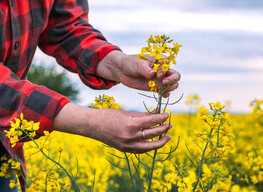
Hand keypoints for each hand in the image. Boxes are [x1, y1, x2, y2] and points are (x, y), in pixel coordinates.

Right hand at [53, 103, 171, 152]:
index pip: (152, 121)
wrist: (92, 125)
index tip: (167, 115)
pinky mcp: (124, 150)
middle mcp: (130, 136)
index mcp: (131, 124)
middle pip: (153, 134)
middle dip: (163, 129)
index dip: (162, 118)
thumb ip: (142, 114)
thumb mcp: (127, 113)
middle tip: (170, 124)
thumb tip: (157, 112)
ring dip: (160, 142)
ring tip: (167, 137)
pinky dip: (149, 147)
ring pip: (149, 146)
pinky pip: (140, 150)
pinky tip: (154, 143)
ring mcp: (127, 145)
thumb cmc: (108, 115)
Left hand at [97, 50, 180, 96]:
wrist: (122, 71)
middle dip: (172, 81)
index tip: (157, 75)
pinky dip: (165, 94)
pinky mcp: (155, 87)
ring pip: (172, 85)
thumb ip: (146, 70)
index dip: (166, 72)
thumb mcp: (138, 65)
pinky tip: (161, 95)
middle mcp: (163, 70)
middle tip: (163, 84)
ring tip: (160, 90)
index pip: (170, 67)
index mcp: (161, 60)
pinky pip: (165, 91)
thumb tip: (152, 75)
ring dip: (169, 88)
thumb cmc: (131, 63)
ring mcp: (160, 79)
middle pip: (176, 76)